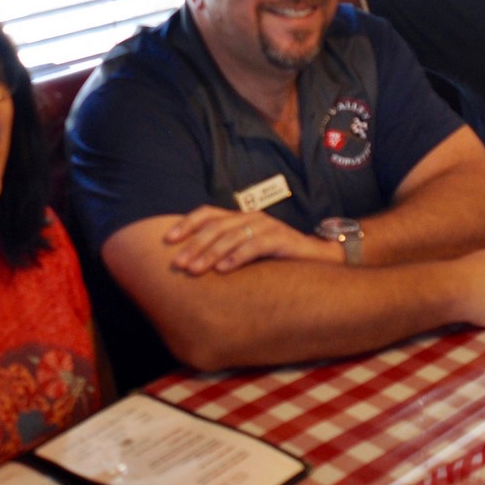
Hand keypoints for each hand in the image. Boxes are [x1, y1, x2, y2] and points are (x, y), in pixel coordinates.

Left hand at [164, 205, 335, 274]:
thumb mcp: (247, 252)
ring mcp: (266, 226)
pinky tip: (223, 270)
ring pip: (231, 237)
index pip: (207, 214)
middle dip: (193, 245)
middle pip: (215, 227)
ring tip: (194, 270)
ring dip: (209, 254)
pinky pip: (254, 246)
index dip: (185, 224)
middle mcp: (250, 217)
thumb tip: (190, 264)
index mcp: (239, 217)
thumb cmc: (277, 258)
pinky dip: (236, 257)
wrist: (318, 258)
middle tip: (177, 264)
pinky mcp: (280, 239)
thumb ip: (225, 252)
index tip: (167, 240)